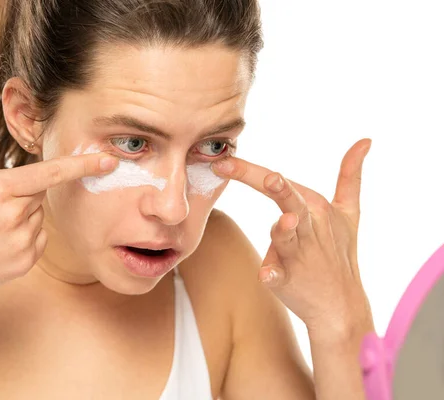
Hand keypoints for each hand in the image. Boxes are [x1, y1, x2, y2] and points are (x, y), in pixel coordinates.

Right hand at [0, 100, 117, 302]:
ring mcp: (22, 242)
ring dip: (23, 214)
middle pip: (39, 192)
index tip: (108, 160)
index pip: (50, 173)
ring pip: (39, 215)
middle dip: (22, 191)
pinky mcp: (27, 262)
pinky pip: (39, 237)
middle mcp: (15, 216)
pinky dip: (25, 235)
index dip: (81, 165)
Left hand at [211, 139, 373, 335]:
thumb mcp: (349, 213)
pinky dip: (274, 276)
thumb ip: (350, 176)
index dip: (250, 171)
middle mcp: (308, 228)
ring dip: (285, 231)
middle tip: (272, 179)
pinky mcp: (290, 281)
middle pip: (291, 204)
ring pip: (288, 239)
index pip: (281, 184)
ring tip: (285, 222)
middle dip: (282, 190)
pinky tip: (267, 275)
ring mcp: (300, 255)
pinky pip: (280, 277)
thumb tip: (365, 140)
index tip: (223, 161)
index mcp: (315, 208)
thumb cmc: (338, 252)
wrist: (341, 304)